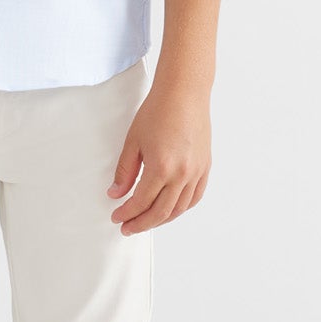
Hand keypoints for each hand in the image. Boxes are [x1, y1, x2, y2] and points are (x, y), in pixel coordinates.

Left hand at [108, 81, 210, 233]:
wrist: (184, 93)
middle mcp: (182, 173)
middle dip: (142, 223)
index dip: (127, 213)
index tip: (117, 217)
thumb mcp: (133, 141)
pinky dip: (181, 208)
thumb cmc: (158, 111)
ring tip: (146, 221)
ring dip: (161, 219)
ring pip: (179, 208)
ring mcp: (196, 171)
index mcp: (161, 167)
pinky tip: (169, 209)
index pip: (141, 202)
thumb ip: (125, 171)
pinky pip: (194, 197)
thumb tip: (116, 194)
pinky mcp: (205, 167)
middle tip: (128, 228)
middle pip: (161, 211)